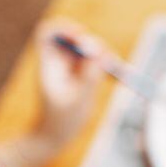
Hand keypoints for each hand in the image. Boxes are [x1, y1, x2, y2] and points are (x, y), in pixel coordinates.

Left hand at [35, 20, 106, 144]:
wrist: (54, 137)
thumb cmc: (62, 121)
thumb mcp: (80, 99)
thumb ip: (90, 74)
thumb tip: (101, 52)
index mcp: (49, 65)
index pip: (49, 33)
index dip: (66, 29)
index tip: (83, 37)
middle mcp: (57, 63)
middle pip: (74, 39)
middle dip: (93, 45)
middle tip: (108, 60)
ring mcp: (68, 69)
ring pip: (86, 51)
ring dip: (103, 56)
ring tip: (116, 70)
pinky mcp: (78, 77)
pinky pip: (92, 64)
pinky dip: (104, 66)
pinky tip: (114, 77)